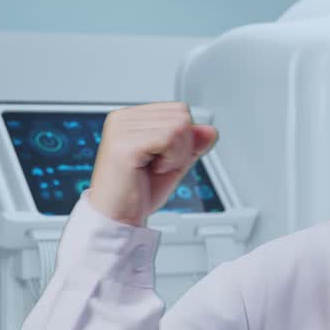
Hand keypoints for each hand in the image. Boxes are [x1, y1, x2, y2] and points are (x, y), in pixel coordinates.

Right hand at [85, 102, 218, 226]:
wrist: (118, 219)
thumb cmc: (138, 193)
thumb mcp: (175, 163)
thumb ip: (193, 144)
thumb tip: (210, 130)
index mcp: (131, 118)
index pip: (179, 110)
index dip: (183, 139)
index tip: (162, 158)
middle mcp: (123, 118)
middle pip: (181, 114)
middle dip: (182, 146)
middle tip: (158, 165)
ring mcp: (121, 129)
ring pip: (179, 125)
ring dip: (176, 155)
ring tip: (154, 168)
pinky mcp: (125, 144)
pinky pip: (171, 138)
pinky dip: (172, 159)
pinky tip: (153, 169)